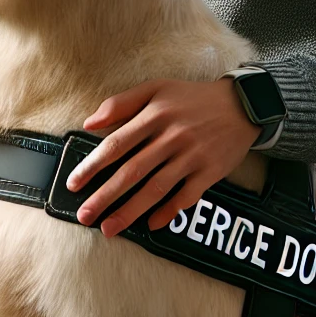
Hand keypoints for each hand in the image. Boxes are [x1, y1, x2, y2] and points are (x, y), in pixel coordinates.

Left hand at [65, 78, 261, 237]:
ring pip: (155, 189)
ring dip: (130, 211)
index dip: (92, 166)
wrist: (242, 105)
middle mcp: (171, 138)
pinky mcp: (210, 172)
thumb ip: (120, 103)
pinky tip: (152, 225)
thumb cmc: (190, 97)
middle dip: (105, 196)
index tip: (73, 183)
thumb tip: (90, 123)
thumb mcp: (155, 88)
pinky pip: (186, 197)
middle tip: (84, 215)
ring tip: (108, 228)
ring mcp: (191, 157)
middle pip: (132, 172)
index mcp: (153, 115)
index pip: (116, 144)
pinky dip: (169, 212)